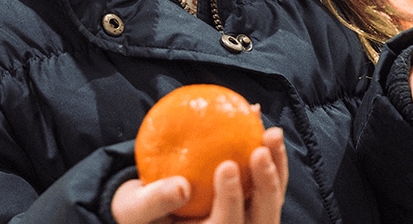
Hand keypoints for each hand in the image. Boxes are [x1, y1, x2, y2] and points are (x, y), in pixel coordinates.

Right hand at [112, 128, 287, 223]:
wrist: (145, 205)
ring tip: (271, 132)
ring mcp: (246, 215)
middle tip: (260, 151)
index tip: (226, 166)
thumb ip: (155, 201)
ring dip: (277, 165)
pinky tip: (256, 115)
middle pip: (262, 216)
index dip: (231, 199)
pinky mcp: (251, 196)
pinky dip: (269, 150)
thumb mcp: (135, 207)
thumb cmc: (138, 211)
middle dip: (267, 184)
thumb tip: (181, 187)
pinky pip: (267, 175)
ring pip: (272, 197)